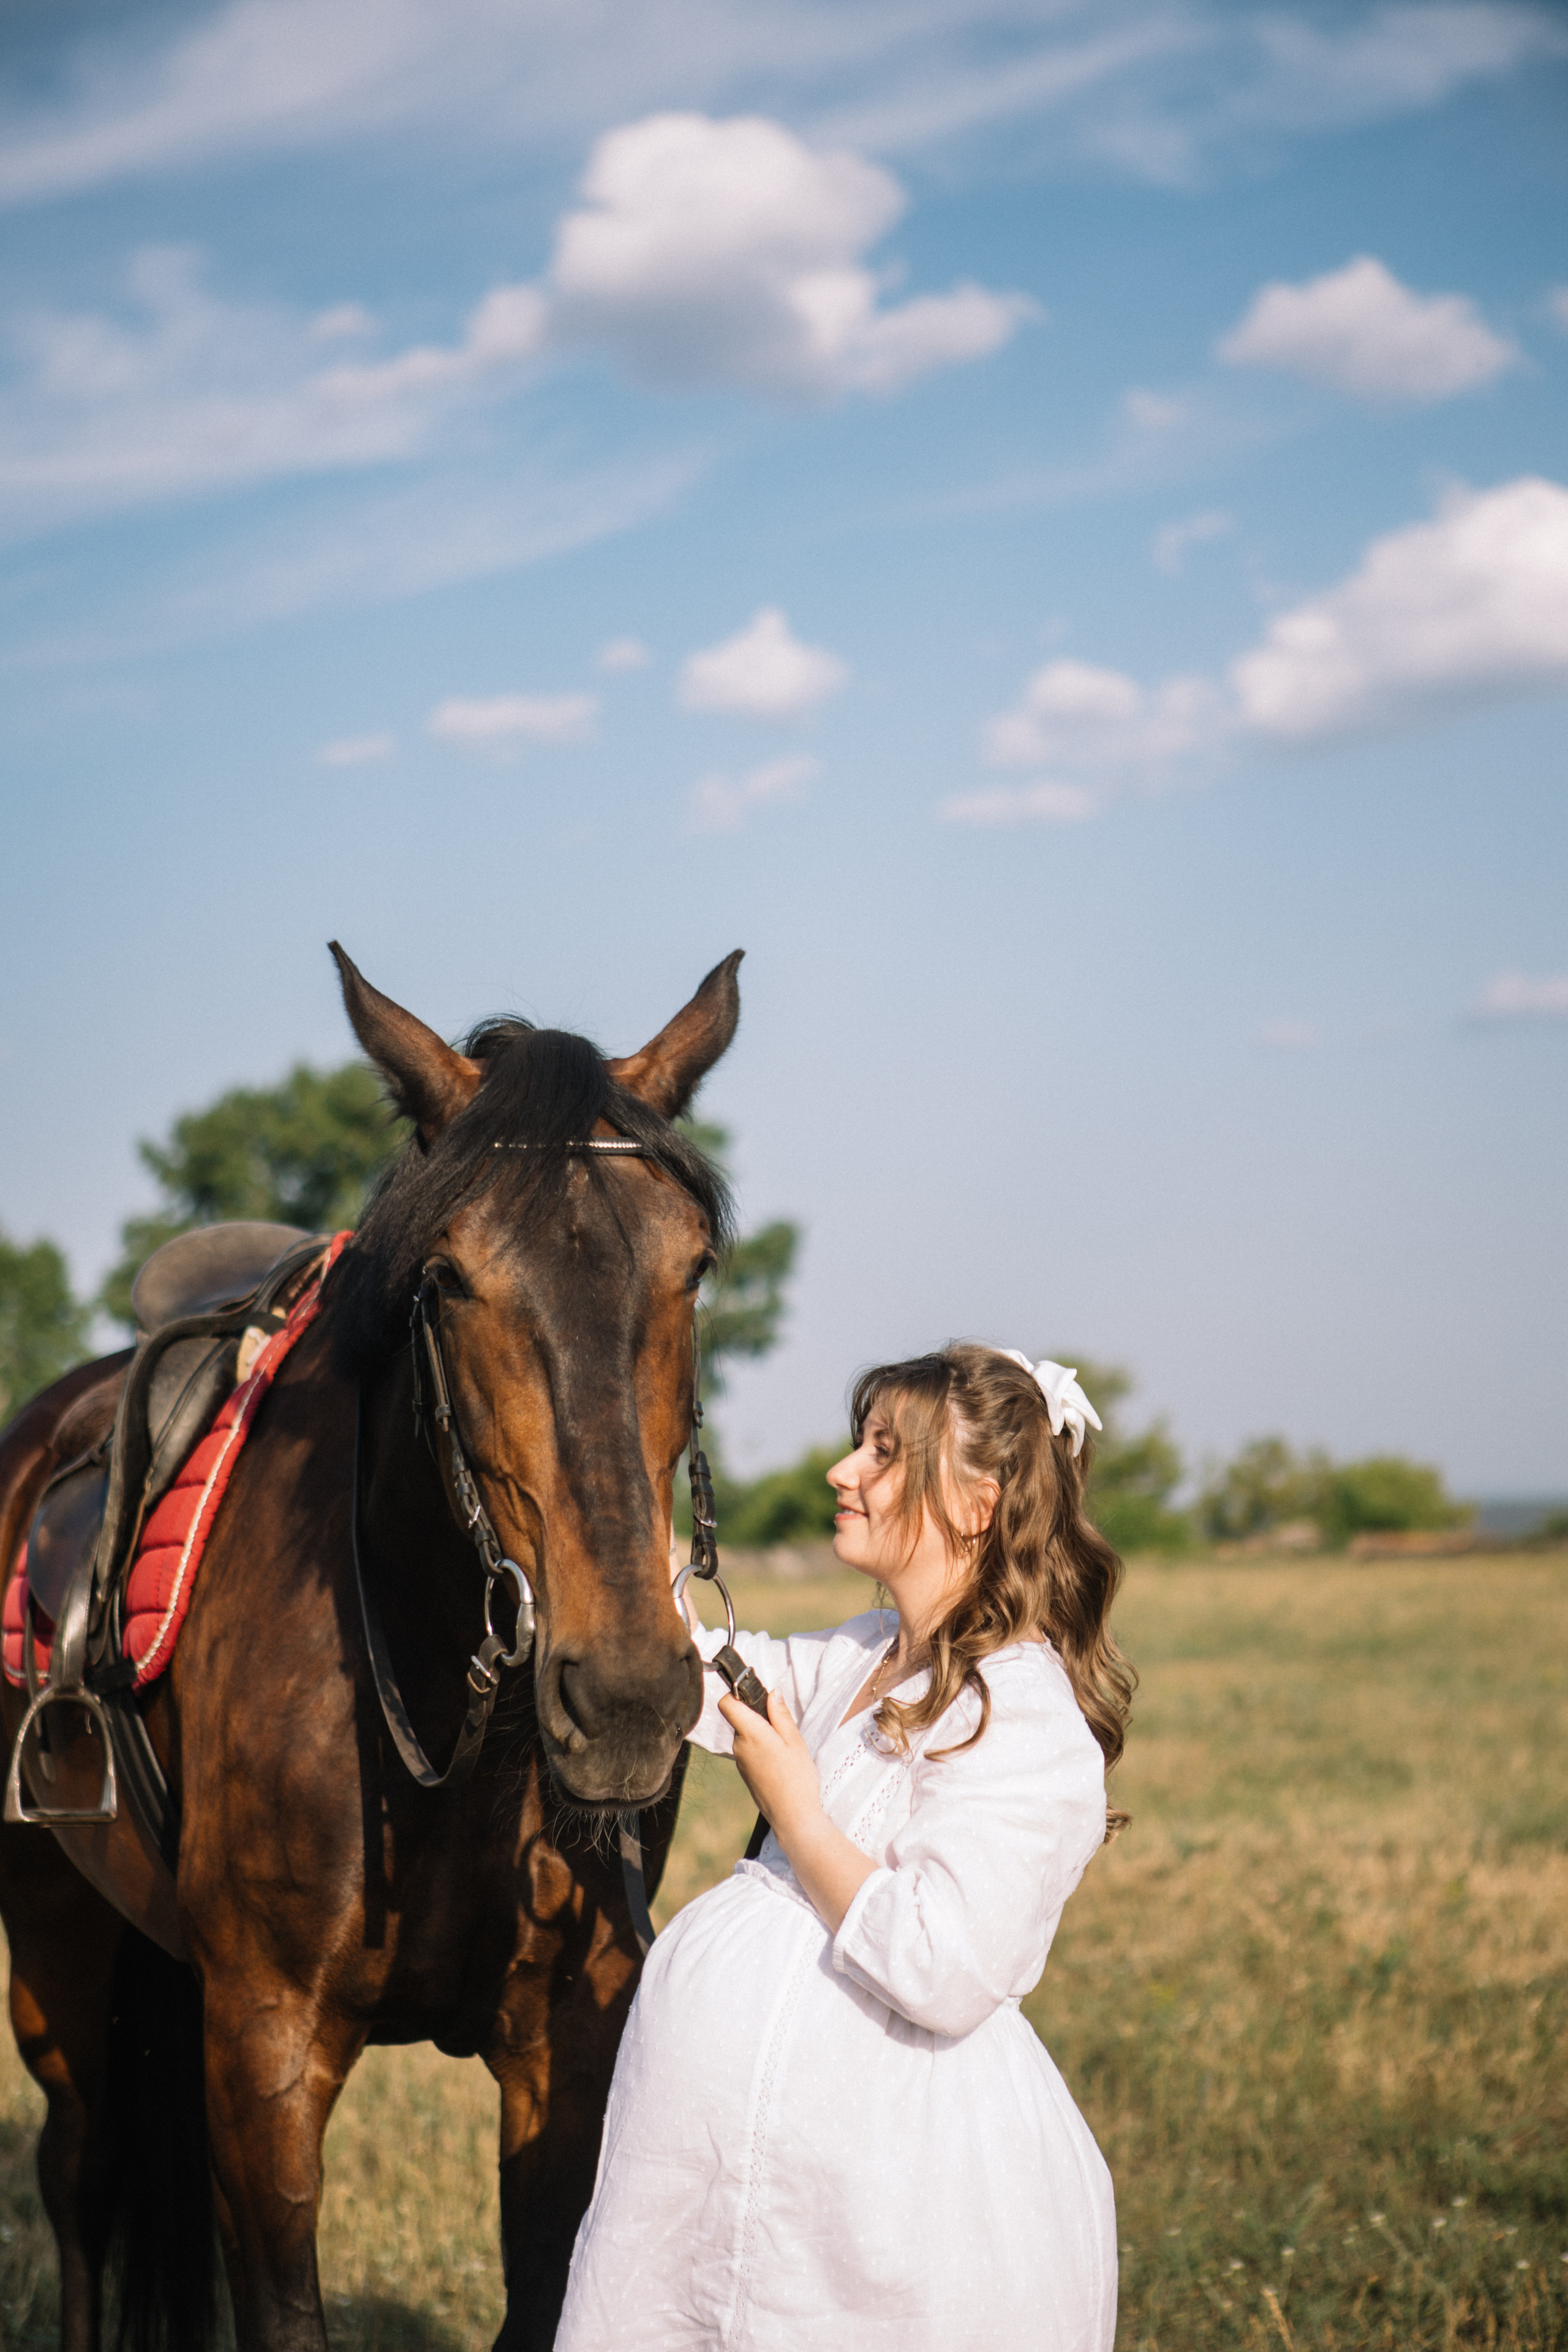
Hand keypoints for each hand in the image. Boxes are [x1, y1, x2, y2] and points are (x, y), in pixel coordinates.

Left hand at [718, 1688, 821, 1840]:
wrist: (792, 1817)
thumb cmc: (797, 1778)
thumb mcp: (795, 1741)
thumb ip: (780, 1714)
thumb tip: (772, 1692)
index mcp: (750, 1734)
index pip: (727, 1704)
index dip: (737, 1694)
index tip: (755, 1693)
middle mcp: (739, 1746)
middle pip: (740, 1718)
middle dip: (758, 1716)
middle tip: (782, 1726)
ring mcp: (740, 1761)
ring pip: (746, 1735)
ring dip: (761, 1733)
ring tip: (784, 1747)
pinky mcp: (745, 1773)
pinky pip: (749, 1750)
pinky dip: (761, 1748)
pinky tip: (780, 1761)